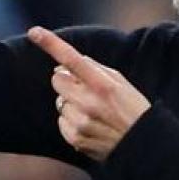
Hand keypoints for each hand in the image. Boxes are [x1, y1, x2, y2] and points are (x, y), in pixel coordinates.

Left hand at [28, 27, 150, 161]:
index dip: (51, 44)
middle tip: (83, 89)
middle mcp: (89, 103)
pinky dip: (70, 121)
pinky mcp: (75, 138)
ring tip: (92, 112)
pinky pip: (60, 121)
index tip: (35, 32)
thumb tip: (68, 64)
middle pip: (57, 80)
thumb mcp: (122, 84)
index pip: (72, 59)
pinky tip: (89, 124)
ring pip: (59, 102)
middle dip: (66, 81)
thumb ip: (96, 70)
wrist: (143, 146)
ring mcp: (80, 122)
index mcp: (103, 85)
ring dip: (71, 103)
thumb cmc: (134, 110)